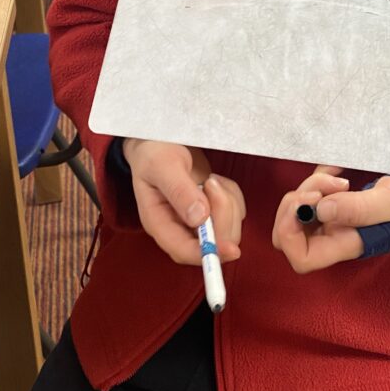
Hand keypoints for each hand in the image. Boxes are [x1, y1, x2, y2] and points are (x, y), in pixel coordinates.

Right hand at [122, 138, 245, 265]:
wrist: (161, 135)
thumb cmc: (155, 150)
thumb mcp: (162, 165)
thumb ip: (179, 190)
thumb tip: (199, 219)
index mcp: (158, 223)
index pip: (183, 251)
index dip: (208, 255)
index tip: (231, 249)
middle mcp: (179, 227)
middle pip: (212, 243)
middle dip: (222, 214)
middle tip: (211, 182)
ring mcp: (197, 219)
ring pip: (228, 228)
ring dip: (227, 202)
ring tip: (210, 178)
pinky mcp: (212, 208)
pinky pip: (235, 212)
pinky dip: (232, 195)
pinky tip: (215, 179)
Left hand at [272, 165, 389, 272]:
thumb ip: (359, 207)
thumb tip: (319, 209)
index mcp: (346, 244)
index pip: (301, 258)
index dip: (290, 233)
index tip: (308, 204)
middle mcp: (335, 237)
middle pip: (288, 235)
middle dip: (294, 205)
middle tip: (322, 186)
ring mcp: (334, 221)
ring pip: (297, 211)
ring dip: (309, 187)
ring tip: (336, 176)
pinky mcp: (336, 204)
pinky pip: (311, 194)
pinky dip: (318, 178)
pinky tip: (337, 168)